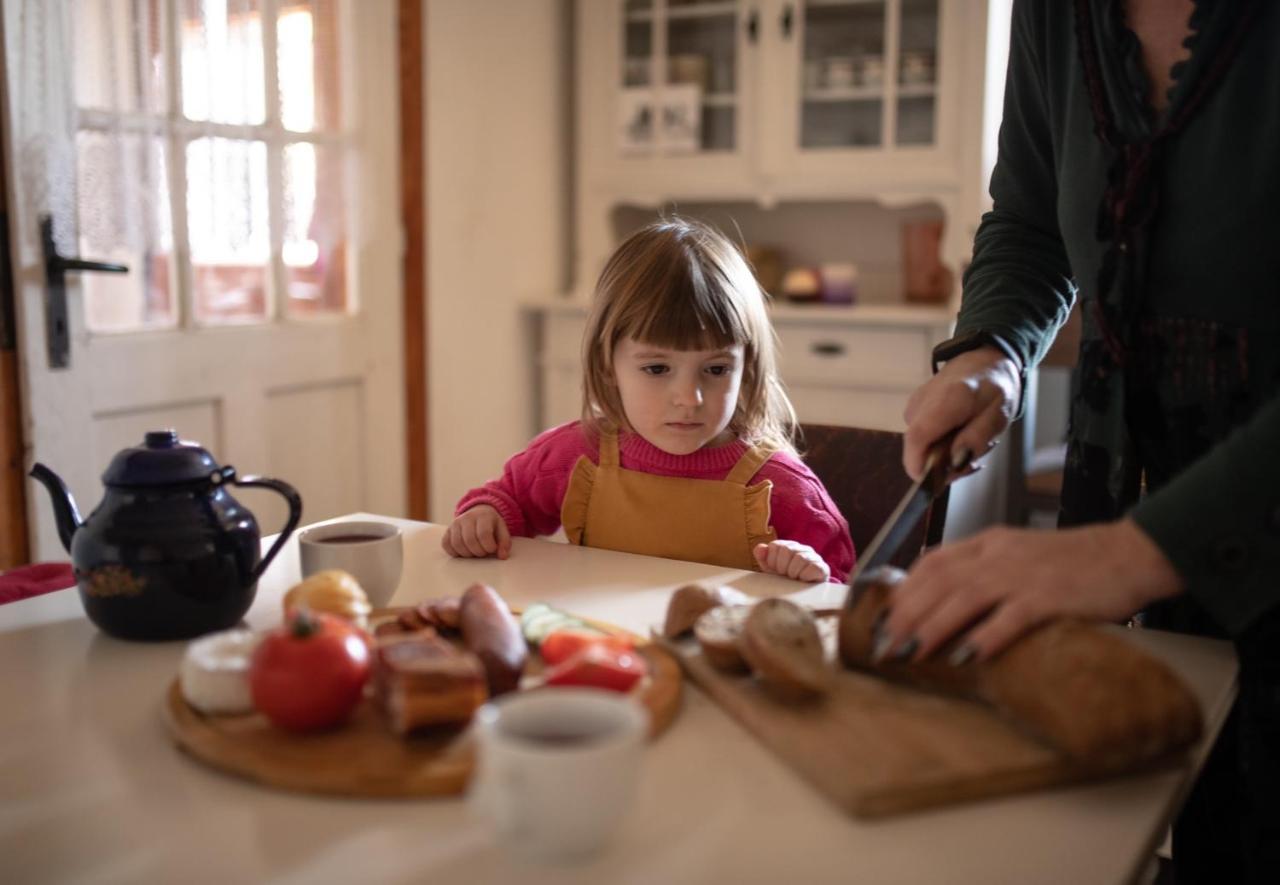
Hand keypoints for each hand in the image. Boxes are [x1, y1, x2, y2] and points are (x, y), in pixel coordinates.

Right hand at [442, 505, 510, 559]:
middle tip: (484, 552)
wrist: (478, 514)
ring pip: (457, 544)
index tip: (492, 550)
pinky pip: (446, 544)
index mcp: (483, 516)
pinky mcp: (447, 531)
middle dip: (478, 552)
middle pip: (469, 540)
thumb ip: (504, 543)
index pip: (483, 534)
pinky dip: (454, 552)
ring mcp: (455, 524)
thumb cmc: (492, 526)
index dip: (489, 547)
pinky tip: (464, 552)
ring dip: (467, 554)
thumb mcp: (502, 530)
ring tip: (475, 552)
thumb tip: (502, 556)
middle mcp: (467, 518)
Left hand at [753, 540, 830, 582]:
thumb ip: (763, 558)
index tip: (776, 570)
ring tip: (794, 579)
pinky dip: (805, 576)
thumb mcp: (772, 570)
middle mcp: (801, 548)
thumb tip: (760, 548)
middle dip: (782, 567)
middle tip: (786, 576)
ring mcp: (812, 556)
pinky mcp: (822, 567)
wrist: (806, 594)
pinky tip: (803, 580)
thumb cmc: (787, 581)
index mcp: (787, 546)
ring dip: (793, 573)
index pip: (775, 545)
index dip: (772, 561)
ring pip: (799, 558)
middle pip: (786, 550)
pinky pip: (812, 567)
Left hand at [877, 519, 1183, 662]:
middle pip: (939, 581)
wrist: (1130, 554)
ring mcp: (1023, 574)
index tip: (882, 617)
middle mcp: (998, 554)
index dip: (904, 590)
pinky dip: (986, 637)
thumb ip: (986, 572)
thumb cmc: (1076, 563)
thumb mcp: (1020, 555)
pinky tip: (967, 657)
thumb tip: (947, 606)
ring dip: (932, 625)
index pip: (933, 562)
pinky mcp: (1050, 596)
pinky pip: (1010, 617)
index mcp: (989, 543)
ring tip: (909, 651)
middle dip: (906, 613)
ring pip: (964, 597)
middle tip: (883, 644)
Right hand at [902, 346, 1020, 480]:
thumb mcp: (998, 415)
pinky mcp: (914, 410)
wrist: (984, 358)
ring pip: (921, 446)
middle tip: (974, 461)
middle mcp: (922, 403)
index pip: (917, 439)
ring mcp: (915, 406)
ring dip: (945, 455)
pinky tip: (959, 434)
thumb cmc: (996, 385)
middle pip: (919, 449)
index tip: (937, 482)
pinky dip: (940, 444)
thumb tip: (954, 464)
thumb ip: (976, 439)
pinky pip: (922, 438)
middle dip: (943, 465)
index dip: (919, 467)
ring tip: (971, 442)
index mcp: (947, 401)